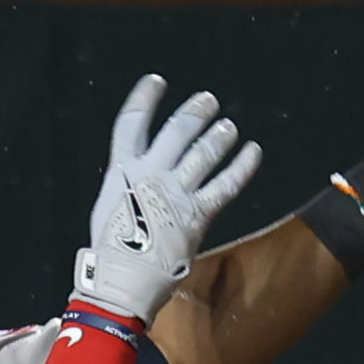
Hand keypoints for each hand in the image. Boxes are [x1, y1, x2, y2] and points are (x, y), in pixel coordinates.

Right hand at [70, 74, 261, 324]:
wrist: (122, 281)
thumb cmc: (111, 251)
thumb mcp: (110, 208)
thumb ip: (129, 188)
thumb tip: (142, 179)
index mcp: (122, 172)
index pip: (131, 124)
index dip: (144, 99)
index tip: (156, 81)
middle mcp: (150, 175)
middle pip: (177, 131)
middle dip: (194, 113)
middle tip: (208, 101)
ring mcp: (176, 193)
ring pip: (204, 154)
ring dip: (219, 136)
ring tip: (229, 126)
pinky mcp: (197, 214)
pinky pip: (226, 184)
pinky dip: (242, 166)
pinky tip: (253, 151)